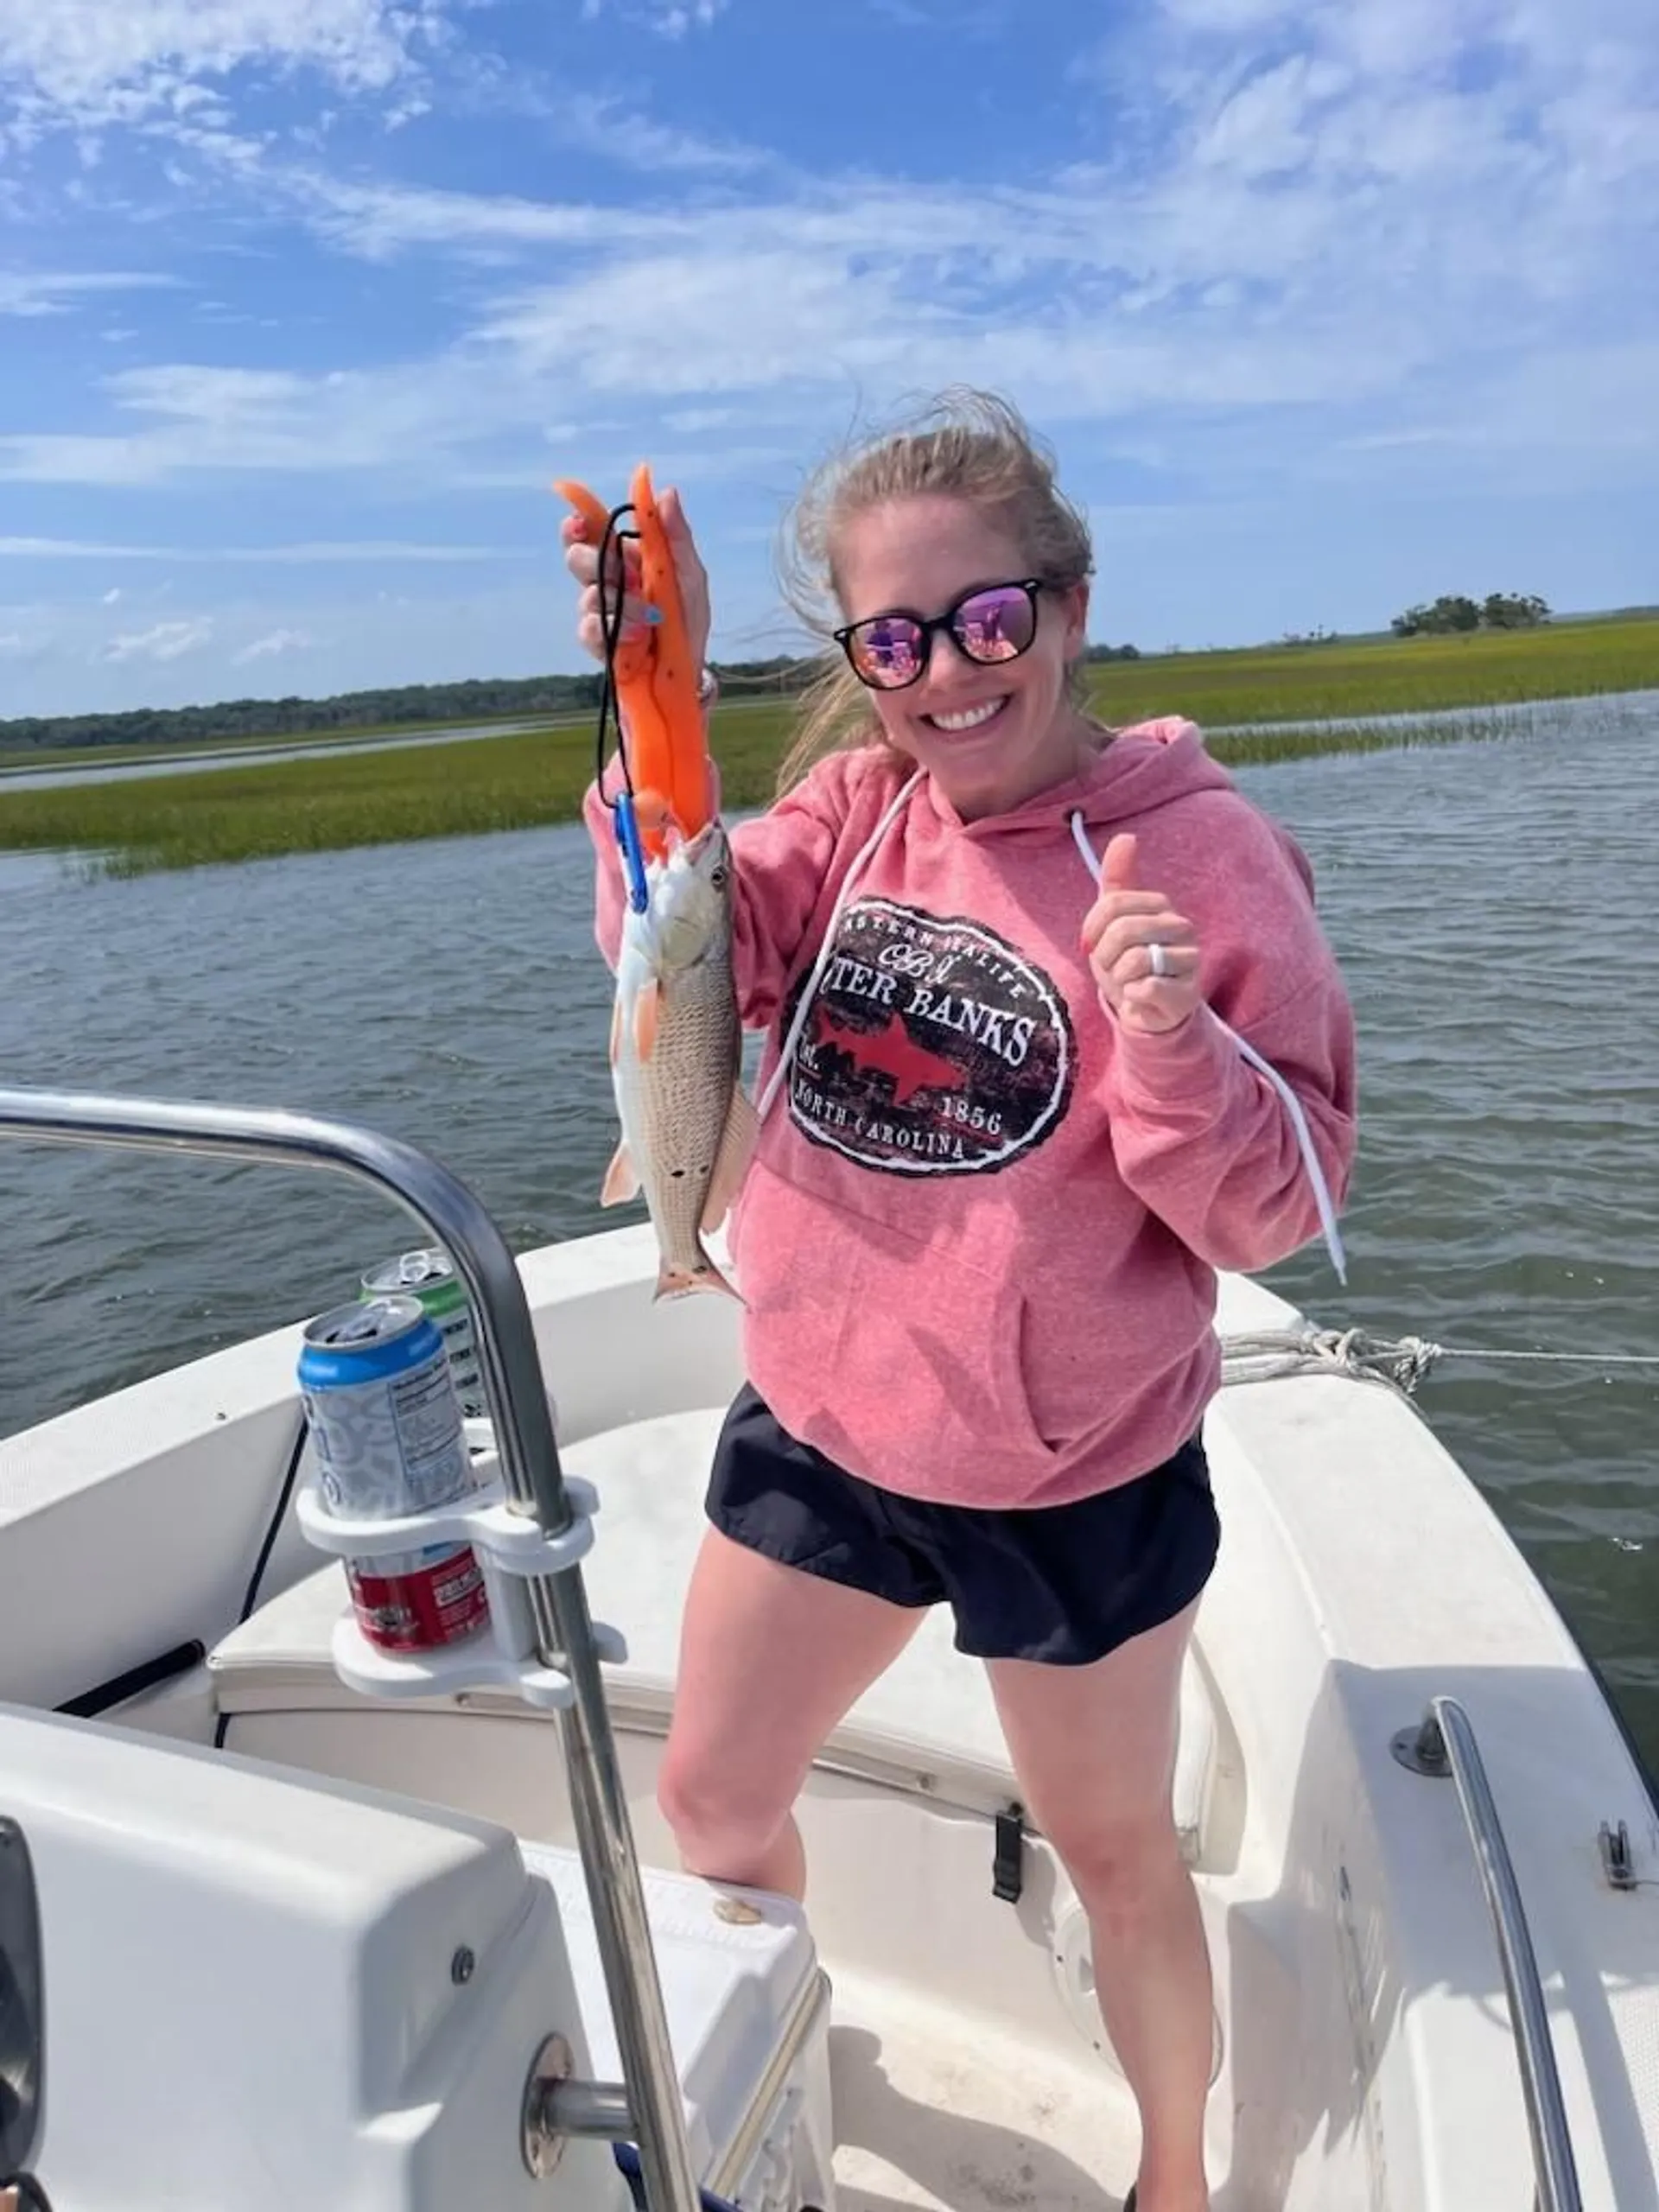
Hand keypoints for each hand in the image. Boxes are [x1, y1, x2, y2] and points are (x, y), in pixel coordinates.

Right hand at [561, 484, 711, 670]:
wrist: (689, 667)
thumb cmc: (688, 618)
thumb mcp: (690, 574)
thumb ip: (676, 536)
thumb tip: (665, 492)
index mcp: (623, 558)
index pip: (589, 532)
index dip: (577, 524)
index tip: (581, 524)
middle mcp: (605, 581)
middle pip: (576, 558)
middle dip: (600, 563)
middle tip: (631, 577)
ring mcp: (599, 613)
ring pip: (589, 596)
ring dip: (622, 603)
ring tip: (651, 617)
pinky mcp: (597, 642)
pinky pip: (590, 629)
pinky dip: (615, 628)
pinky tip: (638, 635)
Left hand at [1081, 832, 1202, 1034]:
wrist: (1148, 1009)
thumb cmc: (1129, 962)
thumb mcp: (1114, 920)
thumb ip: (1117, 879)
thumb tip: (1126, 837)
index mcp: (1161, 906)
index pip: (1112, 903)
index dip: (1092, 928)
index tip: (1092, 944)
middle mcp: (1182, 927)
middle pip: (1122, 931)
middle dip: (1105, 956)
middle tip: (1112, 968)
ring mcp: (1189, 960)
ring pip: (1133, 961)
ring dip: (1118, 978)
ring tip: (1128, 982)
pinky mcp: (1187, 993)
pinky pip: (1144, 988)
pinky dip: (1132, 996)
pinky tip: (1140, 997)